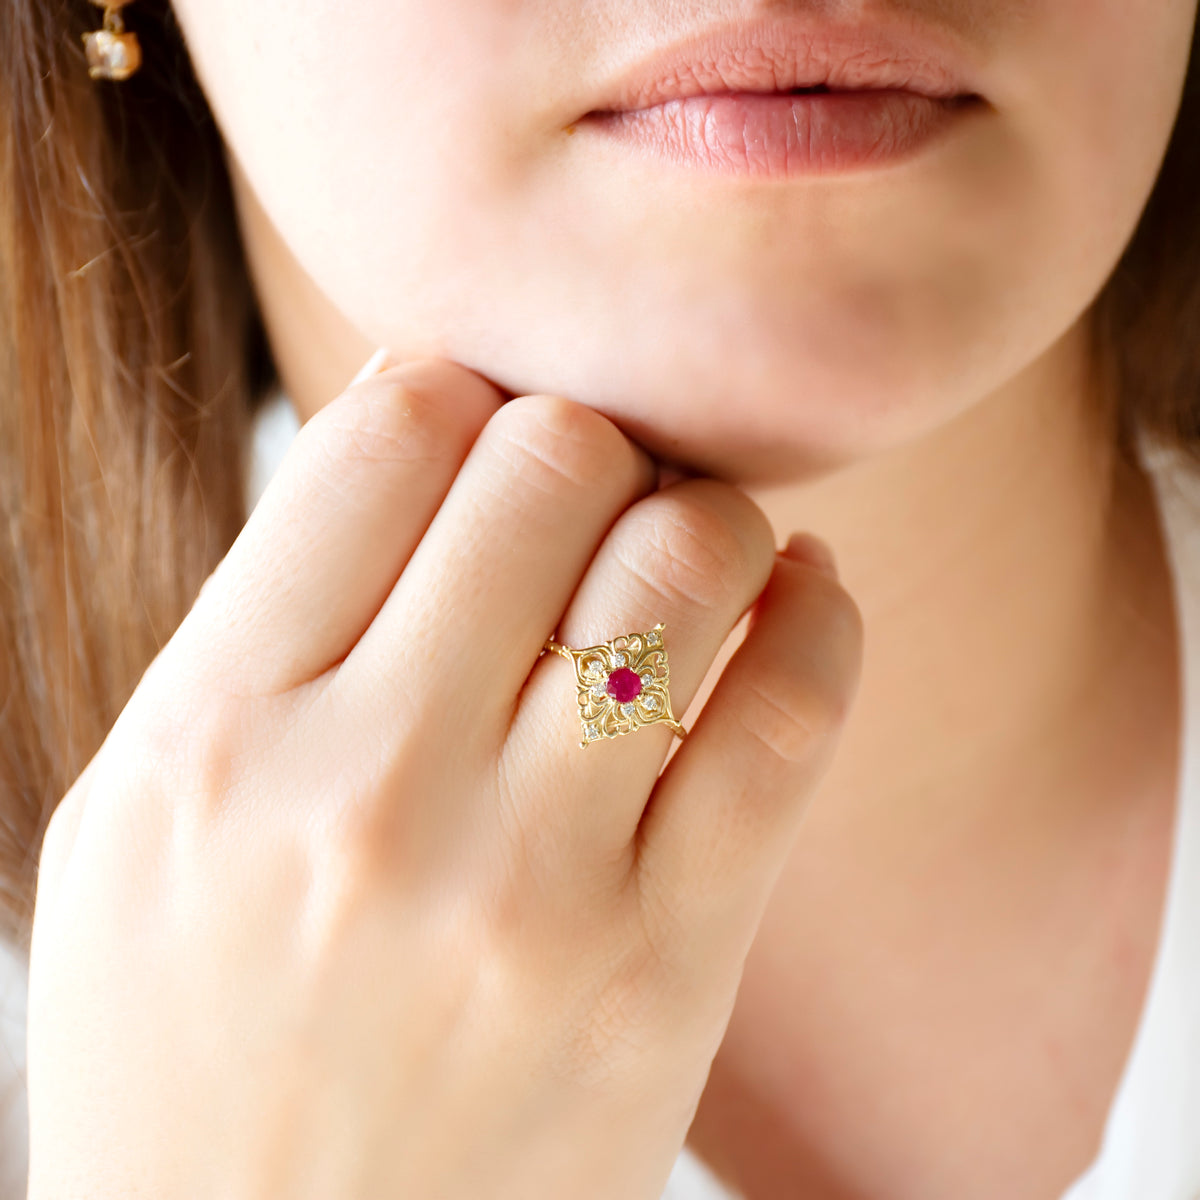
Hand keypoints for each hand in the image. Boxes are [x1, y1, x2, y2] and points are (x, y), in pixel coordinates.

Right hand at [26, 358, 862, 1198]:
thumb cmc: (189, 1041)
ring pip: (689, 561)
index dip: (456, 390)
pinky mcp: (666, 969)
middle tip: (592, 486)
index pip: (388, 435)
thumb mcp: (142, 822)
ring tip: (693, 539)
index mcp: (217, 736)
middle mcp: (375, 793)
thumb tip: (423, 440)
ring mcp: (534, 886)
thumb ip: (267, 627)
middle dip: (589, 442)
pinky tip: (800, 593)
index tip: (483, 425)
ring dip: (710, 514)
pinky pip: (793, 720)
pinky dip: (819, 617)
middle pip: (555, 464)